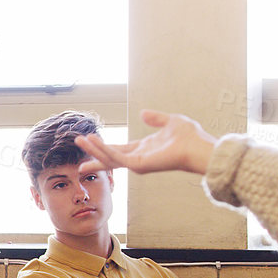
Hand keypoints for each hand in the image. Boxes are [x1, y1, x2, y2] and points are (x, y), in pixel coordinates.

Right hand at [76, 110, 216, 175]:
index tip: (90, 144)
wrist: (198, 147)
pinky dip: (103, 150)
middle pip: (110, 159)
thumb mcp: (170, 121)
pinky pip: (116, 157)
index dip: (104, 148)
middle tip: (78, 161)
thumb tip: (143, 113)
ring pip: (110, 157)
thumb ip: (155, 118)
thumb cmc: (190, 137)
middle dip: (94, 158)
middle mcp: (139, 158)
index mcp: (145, 149)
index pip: (119, 150)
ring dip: (94, 149)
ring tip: (80, 141)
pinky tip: (93, 141)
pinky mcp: (139, 164)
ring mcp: (138, 163)